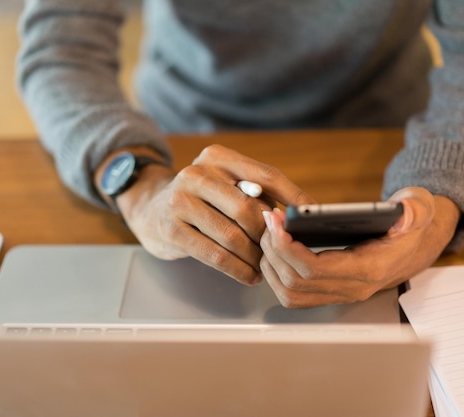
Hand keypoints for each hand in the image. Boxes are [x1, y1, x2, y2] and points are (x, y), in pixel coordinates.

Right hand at [116, 144, 314, 284]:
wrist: (150, 209)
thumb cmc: (202, 201)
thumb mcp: (225, 186)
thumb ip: (257, 194)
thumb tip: (300, 214)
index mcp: (218, 157)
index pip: (265, 175)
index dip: (293, 197)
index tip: (313, 216)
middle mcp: (196, 174)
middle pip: (248, 208)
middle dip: (269, 235)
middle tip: (282, 251)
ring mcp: (180, 201)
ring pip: (232, 235)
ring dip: (255, 257)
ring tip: (267, 267)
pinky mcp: (171, 229)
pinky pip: (214, 255)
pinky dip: (238, 269)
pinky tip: (249, 276)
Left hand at [259, 187, 460, 307]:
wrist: (415, 245)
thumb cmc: (411, 226)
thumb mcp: (420, 209)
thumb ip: (416, 209)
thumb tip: (405, 212)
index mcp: (369, 269)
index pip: (315, 269)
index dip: (288, 247)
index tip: (276, 221)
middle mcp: (352, 288)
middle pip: (295, 282)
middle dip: (273, 250)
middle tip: (268, 220)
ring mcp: (339, 294)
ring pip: (290, 293)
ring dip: (271, 264)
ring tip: (268, 233)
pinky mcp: (329, 292)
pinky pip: (294, 294)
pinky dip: (277, 273)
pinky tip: (274, 248)